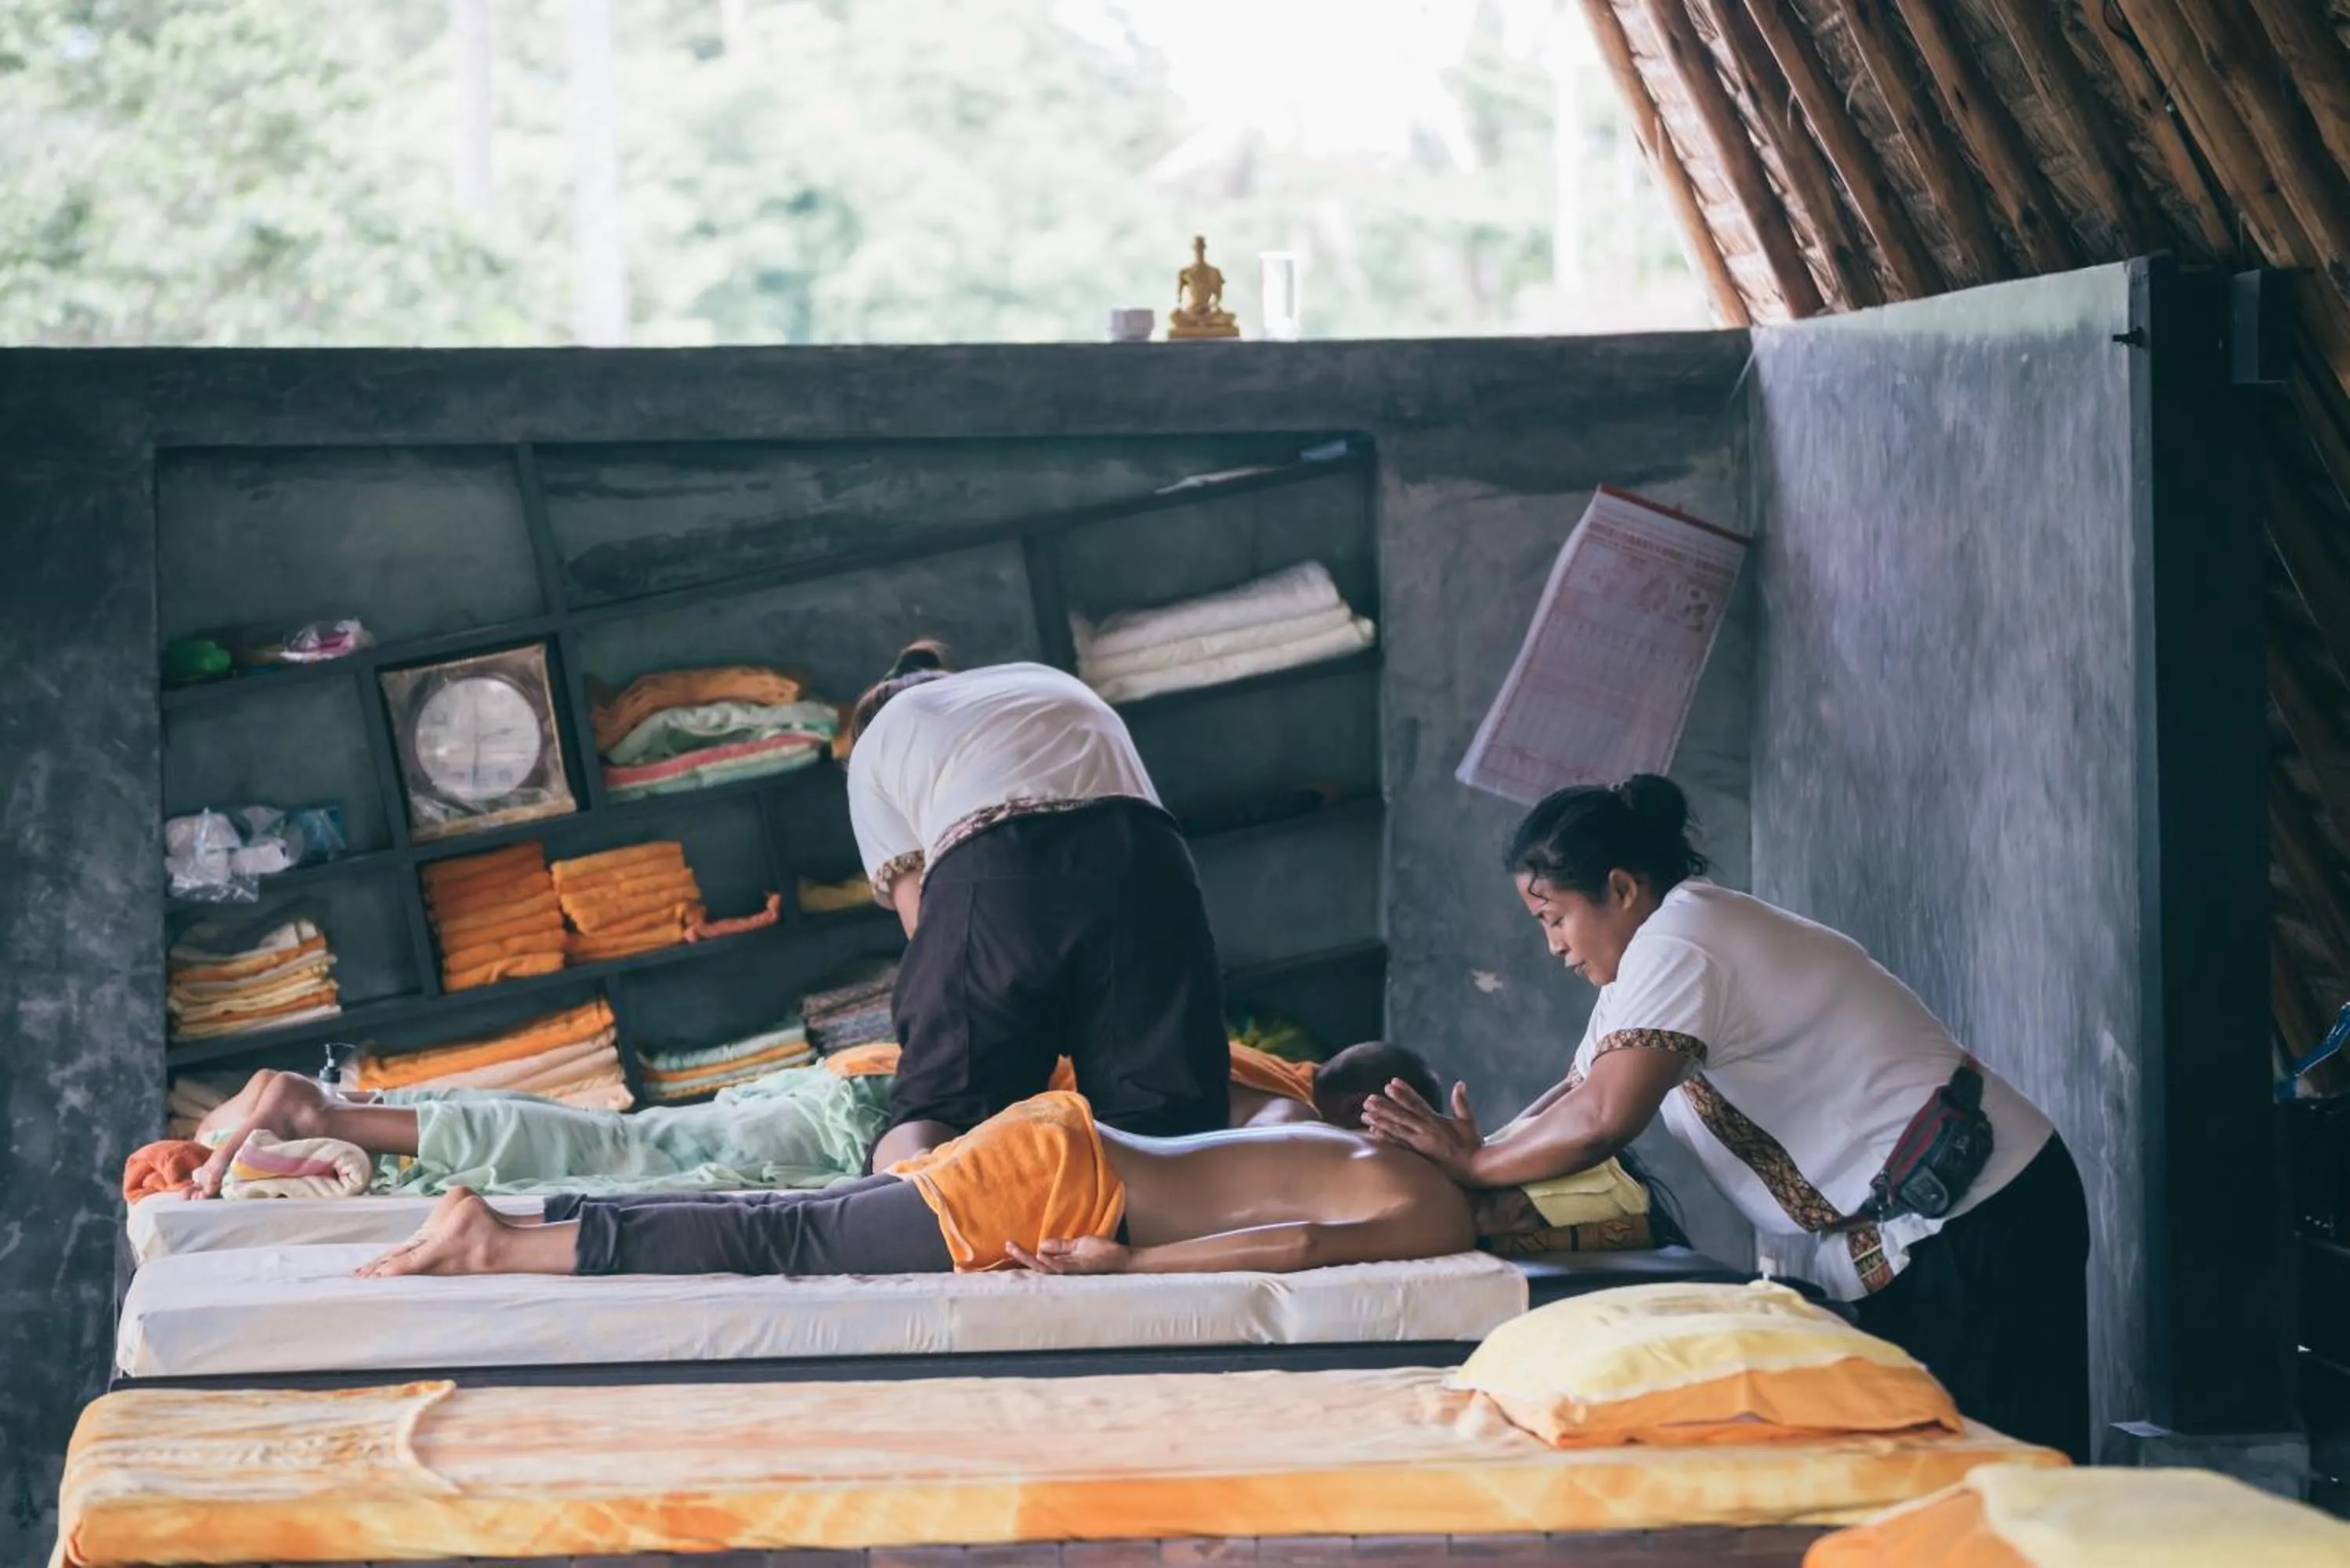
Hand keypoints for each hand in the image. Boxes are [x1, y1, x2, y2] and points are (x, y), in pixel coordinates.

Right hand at [1004, 1236, 1130, 1274]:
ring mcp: (1072, 1272)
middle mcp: (1064, 1271)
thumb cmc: (1102, 1253)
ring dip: (1031, 1259)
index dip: (1023, 1255)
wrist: (1122, 1259)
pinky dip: (1051, 1263)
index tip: (1009, 1245)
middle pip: (1038, 1267)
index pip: (1039, 1261)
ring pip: (1046, 1269)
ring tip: (1016, 1250)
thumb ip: (1061, 1246)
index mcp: (1062, 1264)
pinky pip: (1063, 1268)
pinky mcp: (1082, 1269)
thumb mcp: (1078, 1245)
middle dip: (1022, 1257)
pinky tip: (1040, 1255)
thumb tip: (1040, 1244)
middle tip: (1007, 1246)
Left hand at [1361, 1078, 1483, 1183]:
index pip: (1417, 1102)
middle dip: (1384, 1106)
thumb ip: (1461, 1102)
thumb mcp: (1468, 1121)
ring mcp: (1421, 1143)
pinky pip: (1400, 1146)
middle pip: (1401, 1114)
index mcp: (1436, 1120)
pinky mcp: (1419, 1156)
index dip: (1403, 1092)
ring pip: (1397, 1129)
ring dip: (1381, 1120)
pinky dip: (1387, 1139)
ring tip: (1365, 1114)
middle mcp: (1426, 1129)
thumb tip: (1460, 1084)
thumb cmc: (1473, 1145)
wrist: (1475, 1168)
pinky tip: (1375, 1133)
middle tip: (1368, 1099)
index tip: (1390, 1083)